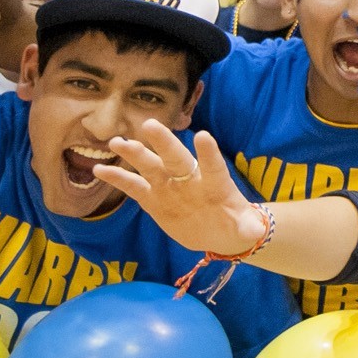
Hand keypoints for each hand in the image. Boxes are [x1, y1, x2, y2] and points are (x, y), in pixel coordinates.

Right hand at [97, 122, 270, 255]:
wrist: (217, 231)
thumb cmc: (235, 223)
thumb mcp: (244, 228)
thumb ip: (249, 226)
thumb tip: (257, 229)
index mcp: (215, 183)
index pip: (212, 165)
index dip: (208, 153)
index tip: (202, 136)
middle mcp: (190, 178)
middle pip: (176, 158)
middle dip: (164, 143)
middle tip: (150, 125)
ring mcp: (169, 186)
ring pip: (151, 167)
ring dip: (135, 155)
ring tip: (117, 142)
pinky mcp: (153, 199)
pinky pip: (133, 187)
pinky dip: (118, 178)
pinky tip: (100, 168)